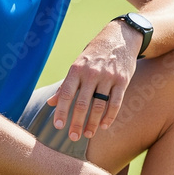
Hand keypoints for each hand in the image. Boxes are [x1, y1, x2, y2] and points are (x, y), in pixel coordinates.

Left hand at [47, 21, 141, 140]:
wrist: (121, 37)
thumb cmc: (95, 53)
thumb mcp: (78, 64)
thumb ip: (66, 84)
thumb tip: (51, 103)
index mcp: (77, 69)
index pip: (66, 94)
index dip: (61, 111)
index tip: (58, 126)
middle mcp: (91, 73)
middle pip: (82, 104)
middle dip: (77, 123)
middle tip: (73, 137)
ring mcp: (108, 77)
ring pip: (99, 106)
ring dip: (93, 123)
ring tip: (88, 135)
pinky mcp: (123, 80)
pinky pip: (115, 102)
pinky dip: (110, 116)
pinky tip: (104, 126)